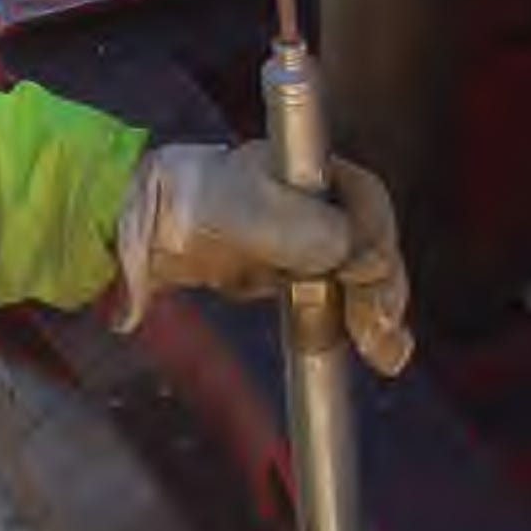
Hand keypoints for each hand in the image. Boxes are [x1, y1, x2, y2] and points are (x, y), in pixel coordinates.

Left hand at [115, 141, 412, 375]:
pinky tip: (385, 353)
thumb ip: (319, 234)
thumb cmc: (201, 206)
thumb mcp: (263, 214)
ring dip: (379, 315)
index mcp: (316, 174)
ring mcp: (307, 240)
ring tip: (387, 355)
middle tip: (378, 331)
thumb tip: (370, 264)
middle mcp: (320, 203)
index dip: (376, 242)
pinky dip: (361, 325)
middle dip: (382, 291)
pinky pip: (338, 300)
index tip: (366, 277)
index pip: (369, 206)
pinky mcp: (293, 275)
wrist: (143, 226)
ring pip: (361, 279)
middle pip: (371, 248)